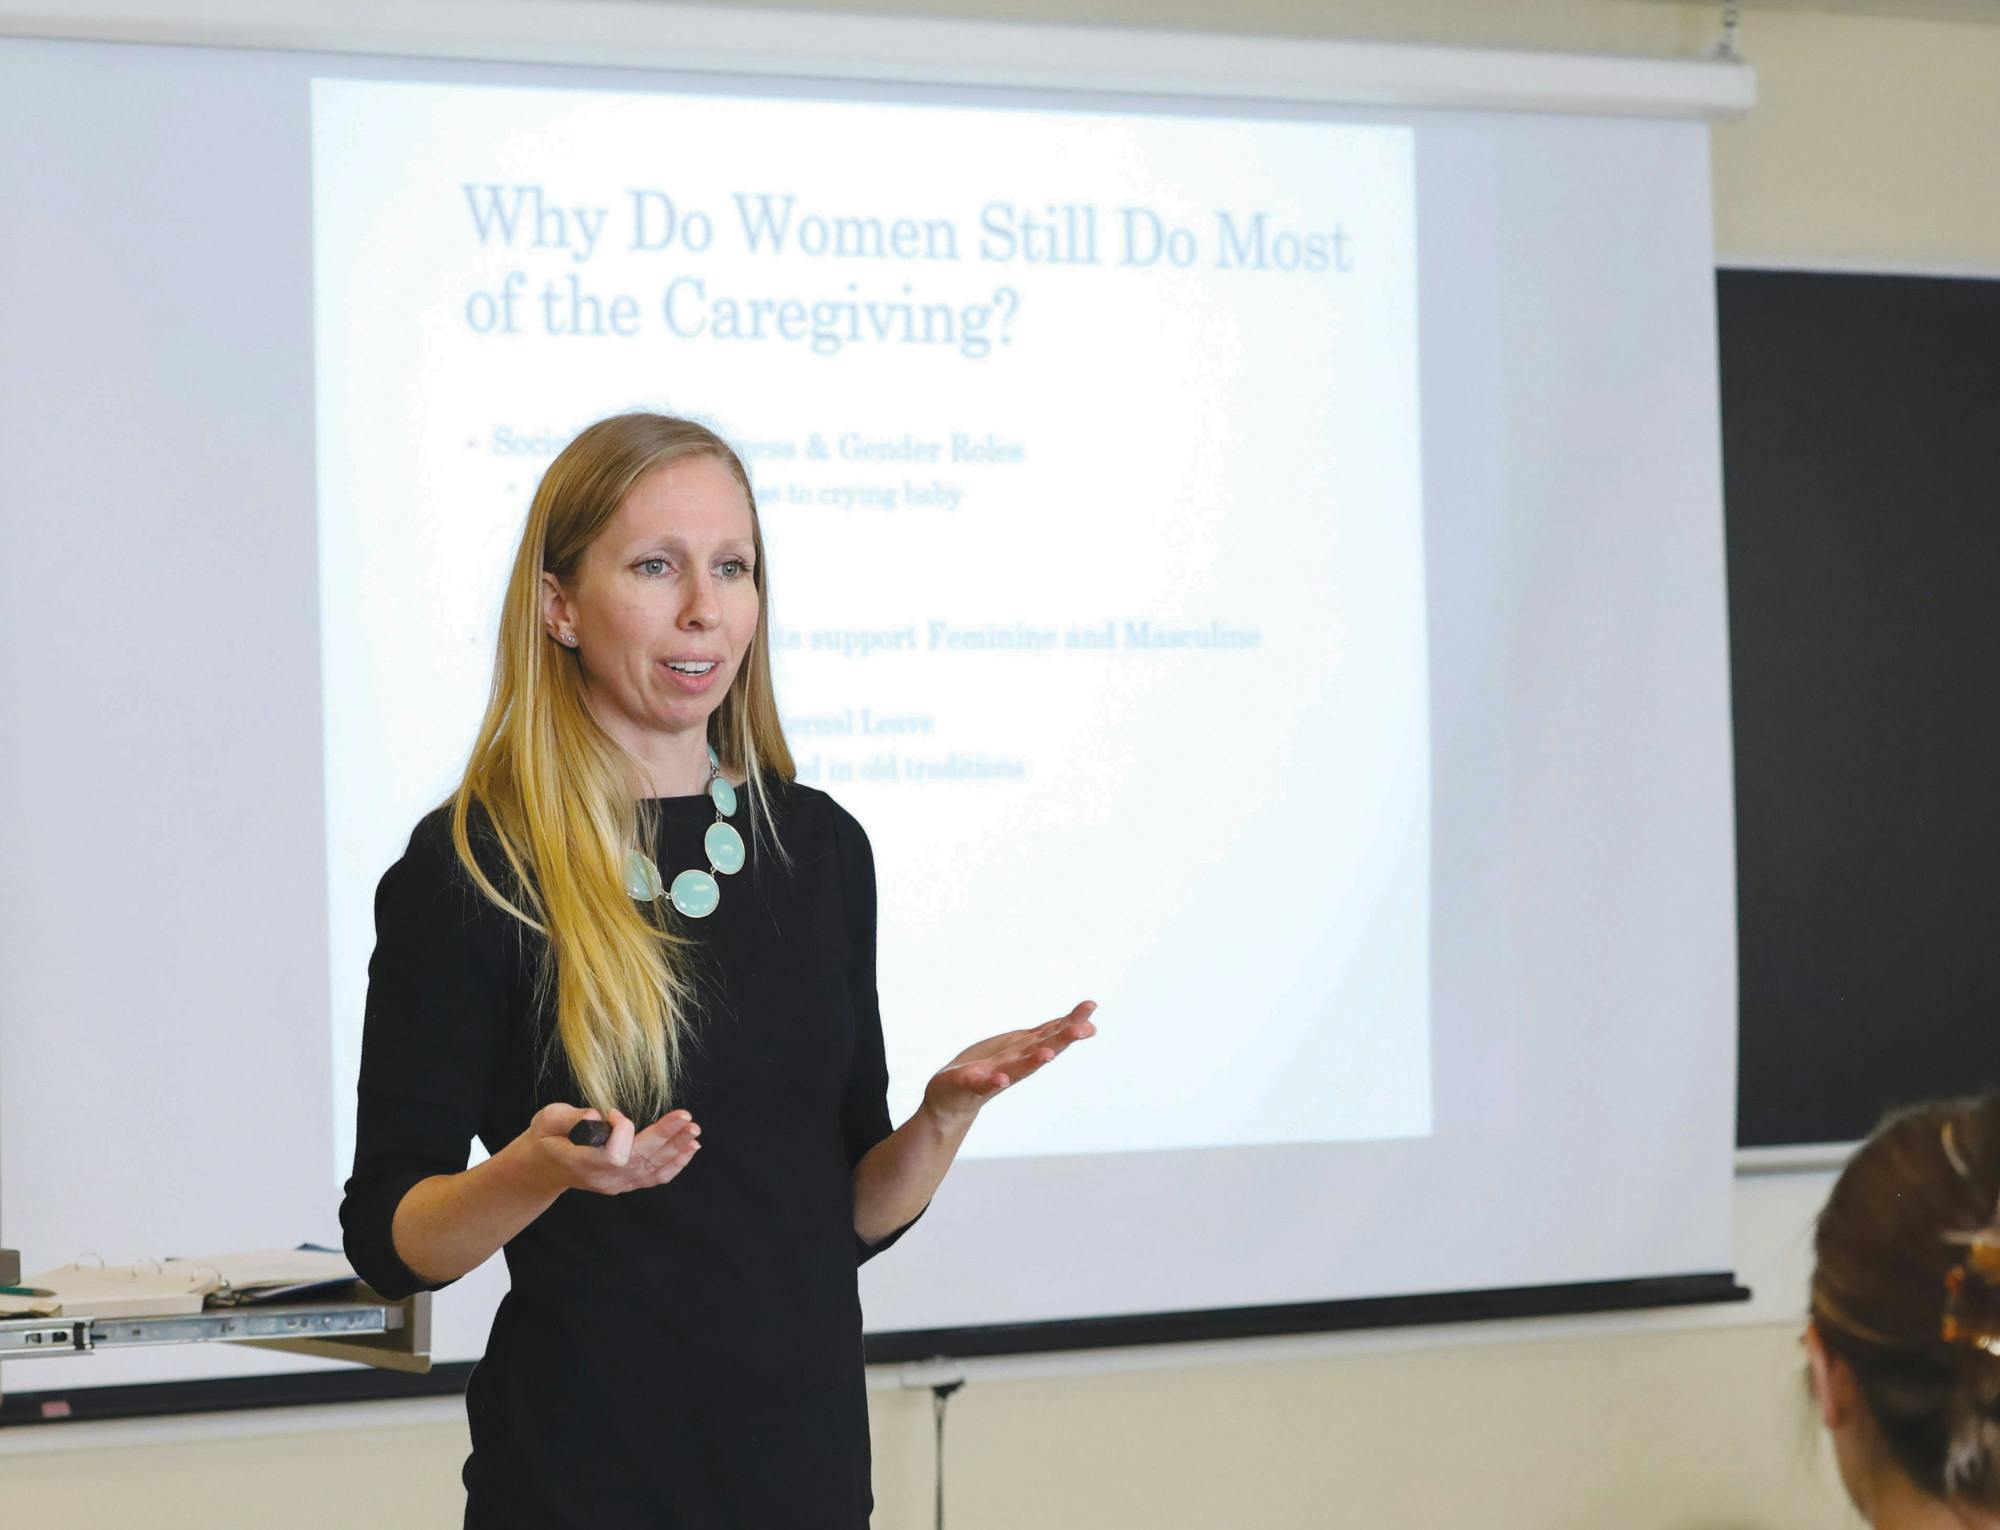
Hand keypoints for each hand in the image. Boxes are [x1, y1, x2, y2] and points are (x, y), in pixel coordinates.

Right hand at [512, 1102, 701, 1196]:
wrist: (544, 1167)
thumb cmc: (546, 1139)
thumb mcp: (546, 1120)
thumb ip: (568, 1117)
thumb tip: (597, 1115)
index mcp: (582, 1163)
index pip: (614, 1154)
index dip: (621, 1131)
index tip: (612, 1113)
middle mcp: (604, 1178)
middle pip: (641, 1159)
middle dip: (666, 1137)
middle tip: (688, 1119)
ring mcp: (617, 1184)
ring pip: (653, 1168)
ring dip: (677, 1148)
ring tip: (694, 1131)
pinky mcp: (627, 1182)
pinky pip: (656, 1176)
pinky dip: (675, 1163)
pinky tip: (690, 1148)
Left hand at [922, 1000, 1097, 1128]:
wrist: (950, 1101)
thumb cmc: (987, 1070)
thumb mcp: (1019, 1045)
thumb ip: (1046, 1035)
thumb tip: (1083, 1022)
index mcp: (1024, 1051)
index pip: (1051, 1033)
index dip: (1071, 1020)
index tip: (1091, 1006)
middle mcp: (1015, 1064)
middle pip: (1042, 1049)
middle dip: (1062, 1040)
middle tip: (1084, 1030)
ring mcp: (994, 1076)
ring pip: (1018, 1068)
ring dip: (1033, 1062)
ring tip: (1048, 1054)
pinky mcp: (971, 1086)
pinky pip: (983, 1084)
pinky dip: (994, 1082)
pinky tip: (1002, 1079)